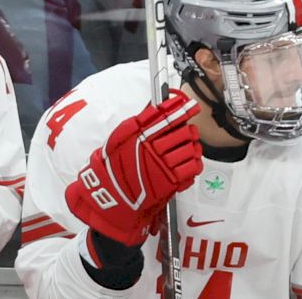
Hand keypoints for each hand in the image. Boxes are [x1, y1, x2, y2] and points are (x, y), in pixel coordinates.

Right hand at [65, 91, 202, 246]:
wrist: (108, 196)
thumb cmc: (113, 165)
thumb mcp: (120, 138)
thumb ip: (140, 121)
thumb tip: (158, 107)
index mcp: (141, 136)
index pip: (168, 118)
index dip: (182, 110)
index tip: (192, 106)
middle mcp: (153, 150)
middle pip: (183, 132)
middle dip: (187, 130)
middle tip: (185, 132)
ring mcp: (163, 166)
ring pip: (190, 148)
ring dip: (192, 146)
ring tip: (187, 147)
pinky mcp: (170, 182)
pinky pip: (192, 167)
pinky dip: (193, 162)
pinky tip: (187, 161)